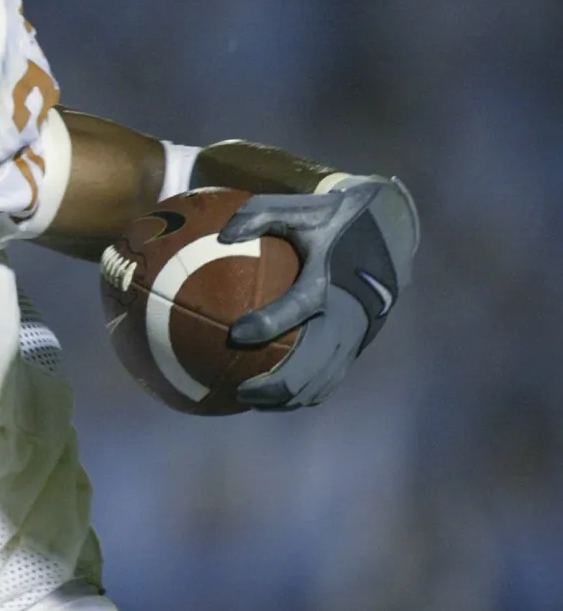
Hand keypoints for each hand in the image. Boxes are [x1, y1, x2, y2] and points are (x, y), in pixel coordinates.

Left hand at [220, 175, 417, 409]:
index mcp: (328, 282)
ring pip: (320, 383)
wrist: (387, 233)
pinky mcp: (357, 345)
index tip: (236, 333)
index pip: (298, 307)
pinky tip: (273, 399)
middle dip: (274, 385)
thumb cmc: (331, 221)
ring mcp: (353, 335)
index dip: (268, 324)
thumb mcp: (298, 209)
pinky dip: (303, 395)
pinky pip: (330, 381)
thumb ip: (257, 217)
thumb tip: (222, 236)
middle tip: (238, 390)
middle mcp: (343, 316)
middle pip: (310, 367)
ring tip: (249, 401)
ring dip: (286, 398)